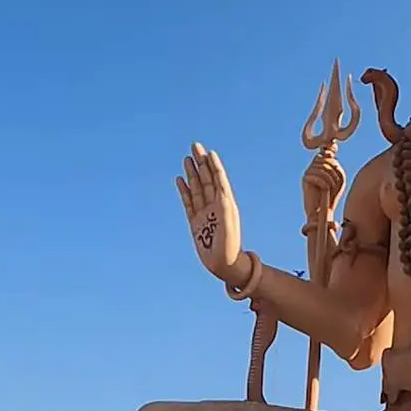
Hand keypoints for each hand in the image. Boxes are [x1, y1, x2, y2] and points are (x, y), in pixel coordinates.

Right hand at [176, 143, 243, 282]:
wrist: (224, 264)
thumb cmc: (229, 244)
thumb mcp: (228, 219)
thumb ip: (223, 199)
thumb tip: (220, 183)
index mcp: (226, 203)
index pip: (219, 179)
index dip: (214, 165)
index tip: (209, 152)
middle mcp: (215, 206)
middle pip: (207, 179)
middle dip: (201, 163)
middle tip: (195, 146)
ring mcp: (204, 213)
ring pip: (197, 188)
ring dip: (192, 173)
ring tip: (187, 159)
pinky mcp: (195, 223)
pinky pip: (189, 203)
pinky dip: (184, 191)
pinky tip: (180, 180)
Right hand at [302, 146, 345, 220]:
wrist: (322, 211)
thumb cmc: (332, 195)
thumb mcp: (339, 179)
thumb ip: (336, 166)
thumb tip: (329, 154)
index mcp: (321, 165)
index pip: (325, 151)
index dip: (330, 148)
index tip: (334, 150)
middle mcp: (313, 167)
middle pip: (325, 159)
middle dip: (333, 170)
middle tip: (335, 183)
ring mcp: (308, 172)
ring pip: (322, 167)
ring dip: (330, 178)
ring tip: (331, 187)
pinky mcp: (305, 179)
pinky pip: (317, 175)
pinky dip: (324, 182)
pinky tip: (325, 189)